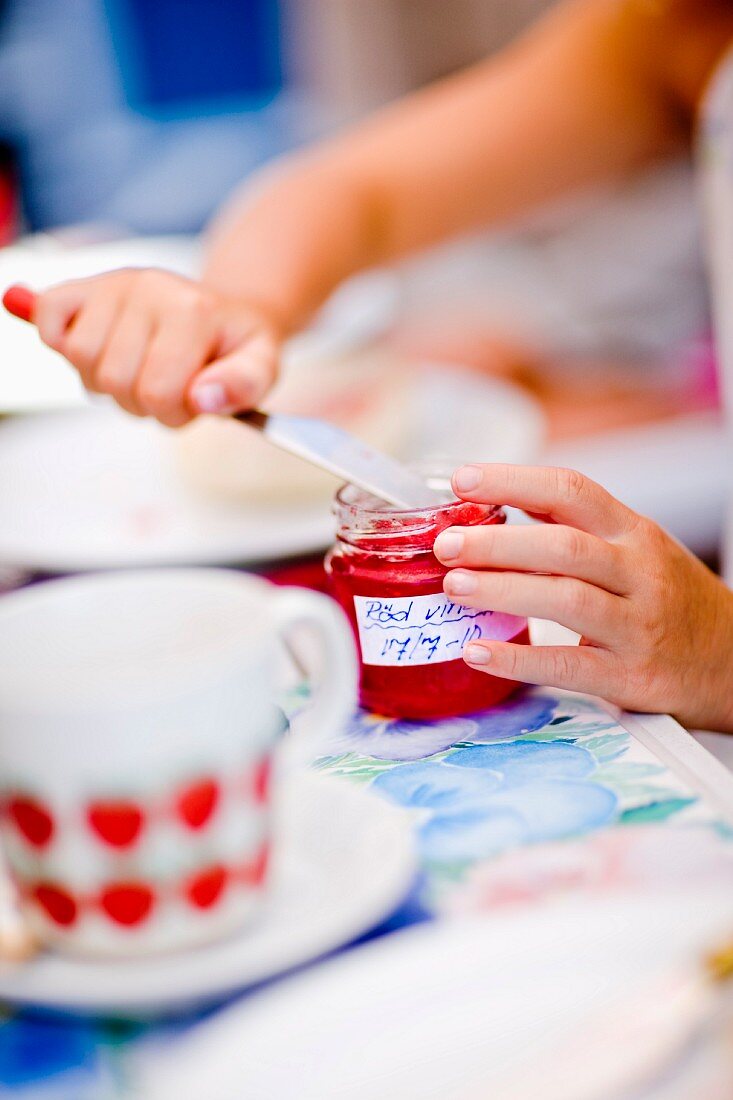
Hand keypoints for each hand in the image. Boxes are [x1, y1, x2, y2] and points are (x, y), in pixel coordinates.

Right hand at [32, 269, 281, 425]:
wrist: (225, 311)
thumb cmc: (236, 346)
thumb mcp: (262, 367)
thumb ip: (244, 386)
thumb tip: (204, 398)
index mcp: (193, 310)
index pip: (157, 393)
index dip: (174, 413)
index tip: (192, 399)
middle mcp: (149, 288)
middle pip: (113, 381)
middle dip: (140, 402)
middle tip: (165, 385)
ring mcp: (113, 284)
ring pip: (80, 359)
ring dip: (106, 382)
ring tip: (139, 369)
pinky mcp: (84, 285)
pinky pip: (49, 319)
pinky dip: (61, 342)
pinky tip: (100, 347)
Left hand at [433, 464, 732, 731]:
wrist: (732, 660)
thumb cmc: (667, 596)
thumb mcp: (633, 547)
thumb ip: (573, 524)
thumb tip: (503, 495)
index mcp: (633, 532)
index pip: (572, 490)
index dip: (513, 480)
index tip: (461, 480)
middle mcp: (639, 572)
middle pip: (565, 545)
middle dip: (499, 542)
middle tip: (446, 545)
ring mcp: (638, 625)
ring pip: (569, 599)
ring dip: (505, 590)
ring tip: (454, 587)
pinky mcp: (632, 676)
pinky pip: (571, 666)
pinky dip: (519, 659)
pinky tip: (478, 651)